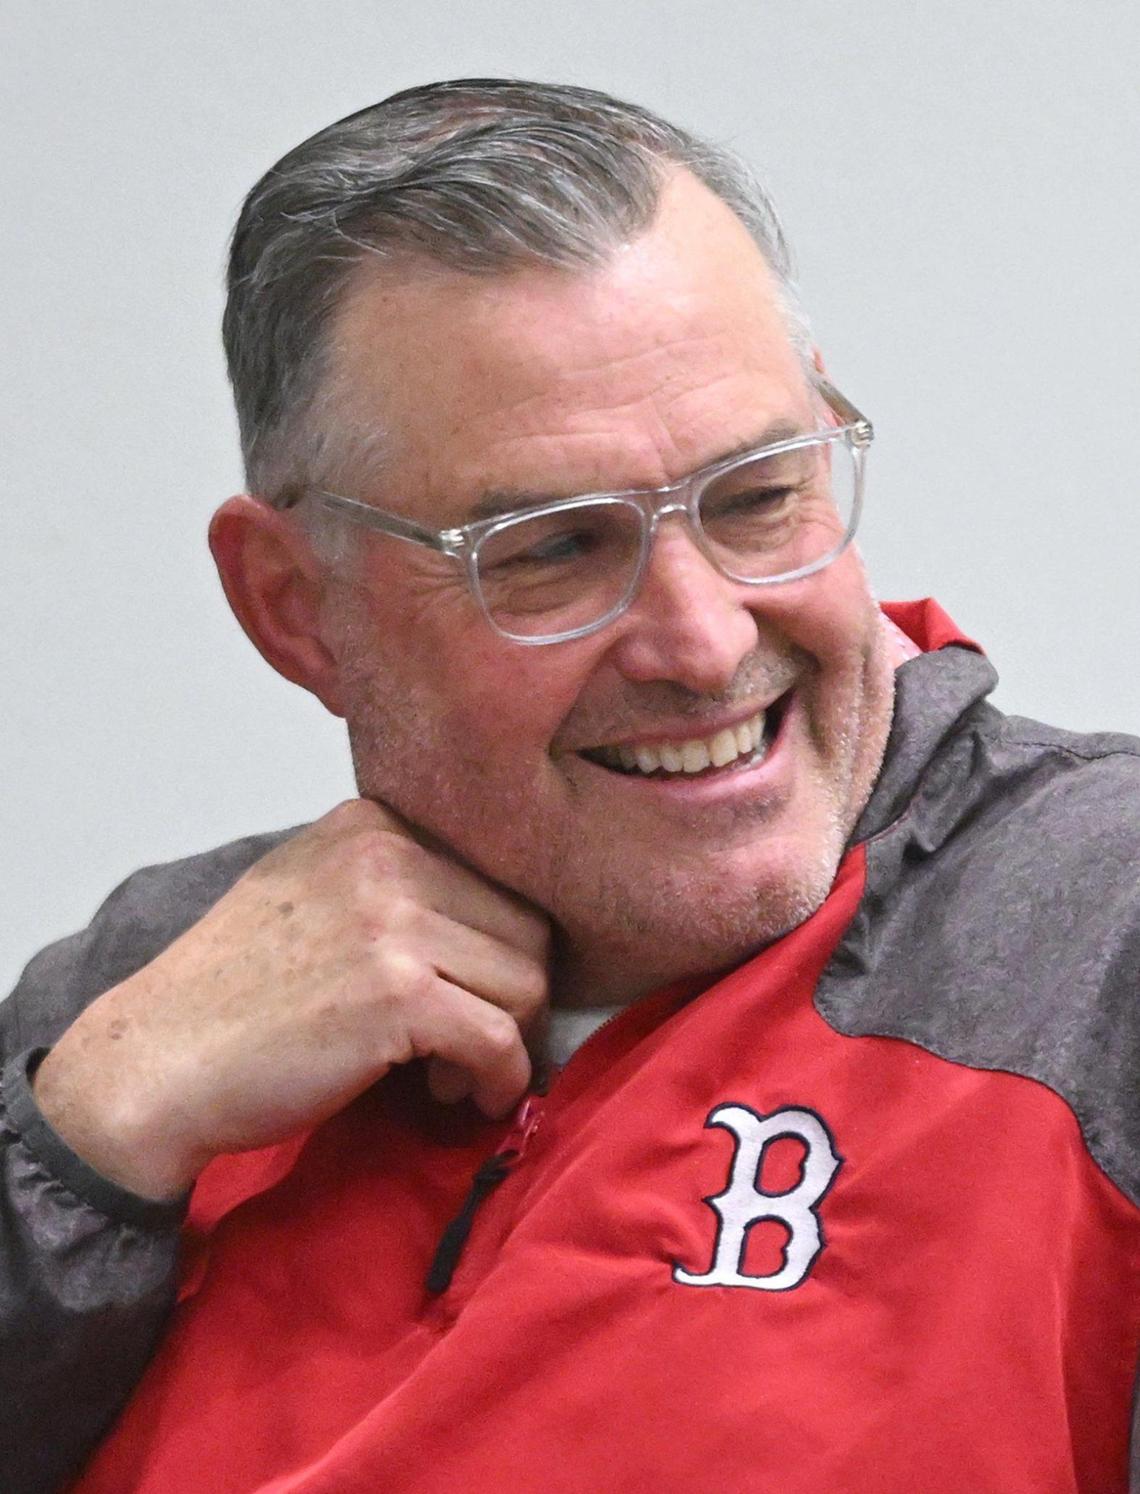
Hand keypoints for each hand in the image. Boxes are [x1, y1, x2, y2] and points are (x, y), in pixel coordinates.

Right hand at [32, 800, 549, 1200]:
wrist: (155, 1061)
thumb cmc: (231, 992)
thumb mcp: (307, 890)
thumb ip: (389, 880)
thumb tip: (490, 914)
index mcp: (371, 824)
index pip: (496, 874)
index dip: (492, 945)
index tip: (463, 992)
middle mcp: (387, 855)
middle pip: (525, 926)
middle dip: (509, 994)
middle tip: (463, 1043)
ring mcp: (393, 922)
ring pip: (526, 982)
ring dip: (503, 1040)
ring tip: (447, 1071)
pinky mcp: (399, 996)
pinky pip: (501, 1039)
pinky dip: (500, 1079)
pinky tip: (464, 1095)